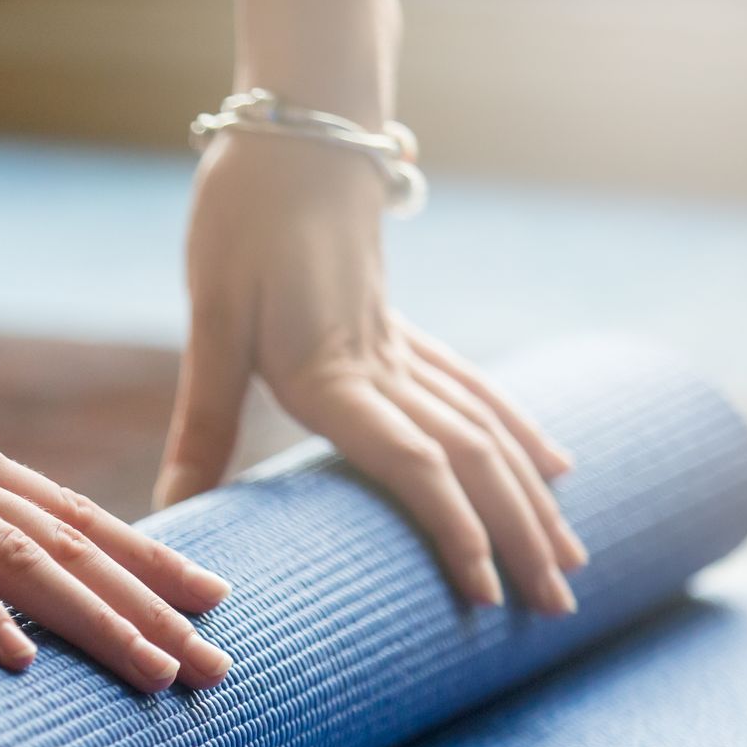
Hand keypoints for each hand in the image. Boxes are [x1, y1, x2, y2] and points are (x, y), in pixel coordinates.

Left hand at [159, 133, 587, 613]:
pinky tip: (558, 466)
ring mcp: (407, 347)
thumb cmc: (243, 224)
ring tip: (574, 563)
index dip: (453, 532)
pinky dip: (523, 432)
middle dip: (519, 539)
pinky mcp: (406, 330)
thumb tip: (172, 513)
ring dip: (534, 500)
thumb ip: (203, 421)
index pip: (413, 463)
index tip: (485, 596)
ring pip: (490, 431)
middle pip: (472, 461)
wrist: (295, 134)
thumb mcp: (212, 324)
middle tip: (558, 612)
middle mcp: (386, 366)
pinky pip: (481, 391)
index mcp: (334, 374)